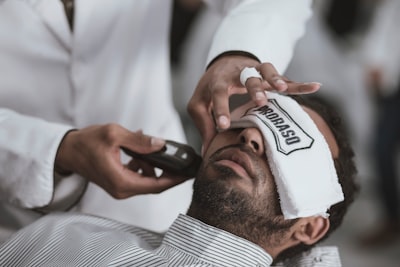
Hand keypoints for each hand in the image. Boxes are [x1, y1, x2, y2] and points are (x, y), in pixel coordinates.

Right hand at [55, 124, 188, 198]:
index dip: (175, 179)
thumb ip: (139, 141)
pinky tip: (140, 150)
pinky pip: (139, 175)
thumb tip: (161, 144)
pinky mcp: (119, 182)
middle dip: (169, 171)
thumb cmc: (86, 143)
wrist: (68, 150)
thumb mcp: (114, 135)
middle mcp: (122, 190)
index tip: (189, 173)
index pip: (156, 185)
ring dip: (154, 164)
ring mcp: (120, 188)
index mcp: (122, 182)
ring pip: (147, 179)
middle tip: (183, 160)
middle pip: (155, 184)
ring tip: (151, 147)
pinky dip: (144, 164)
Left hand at [187, 55, 320, 152]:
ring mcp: (254, 71)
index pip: (218, 93)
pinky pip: (286, 78)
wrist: (224, 63)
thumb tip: (206, 150)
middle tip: (260, 102)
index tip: (222, 127)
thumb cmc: (209, 88)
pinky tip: (315, 86)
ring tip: (283, 89)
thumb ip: (203, 124)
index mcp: (218, 81)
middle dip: (254, 88)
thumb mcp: (198, 104)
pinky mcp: (268, 75)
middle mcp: (238, 73)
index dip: (220, 109)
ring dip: (276, 79)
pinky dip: (299, 83)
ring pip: (267, 71)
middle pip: (246, 77)